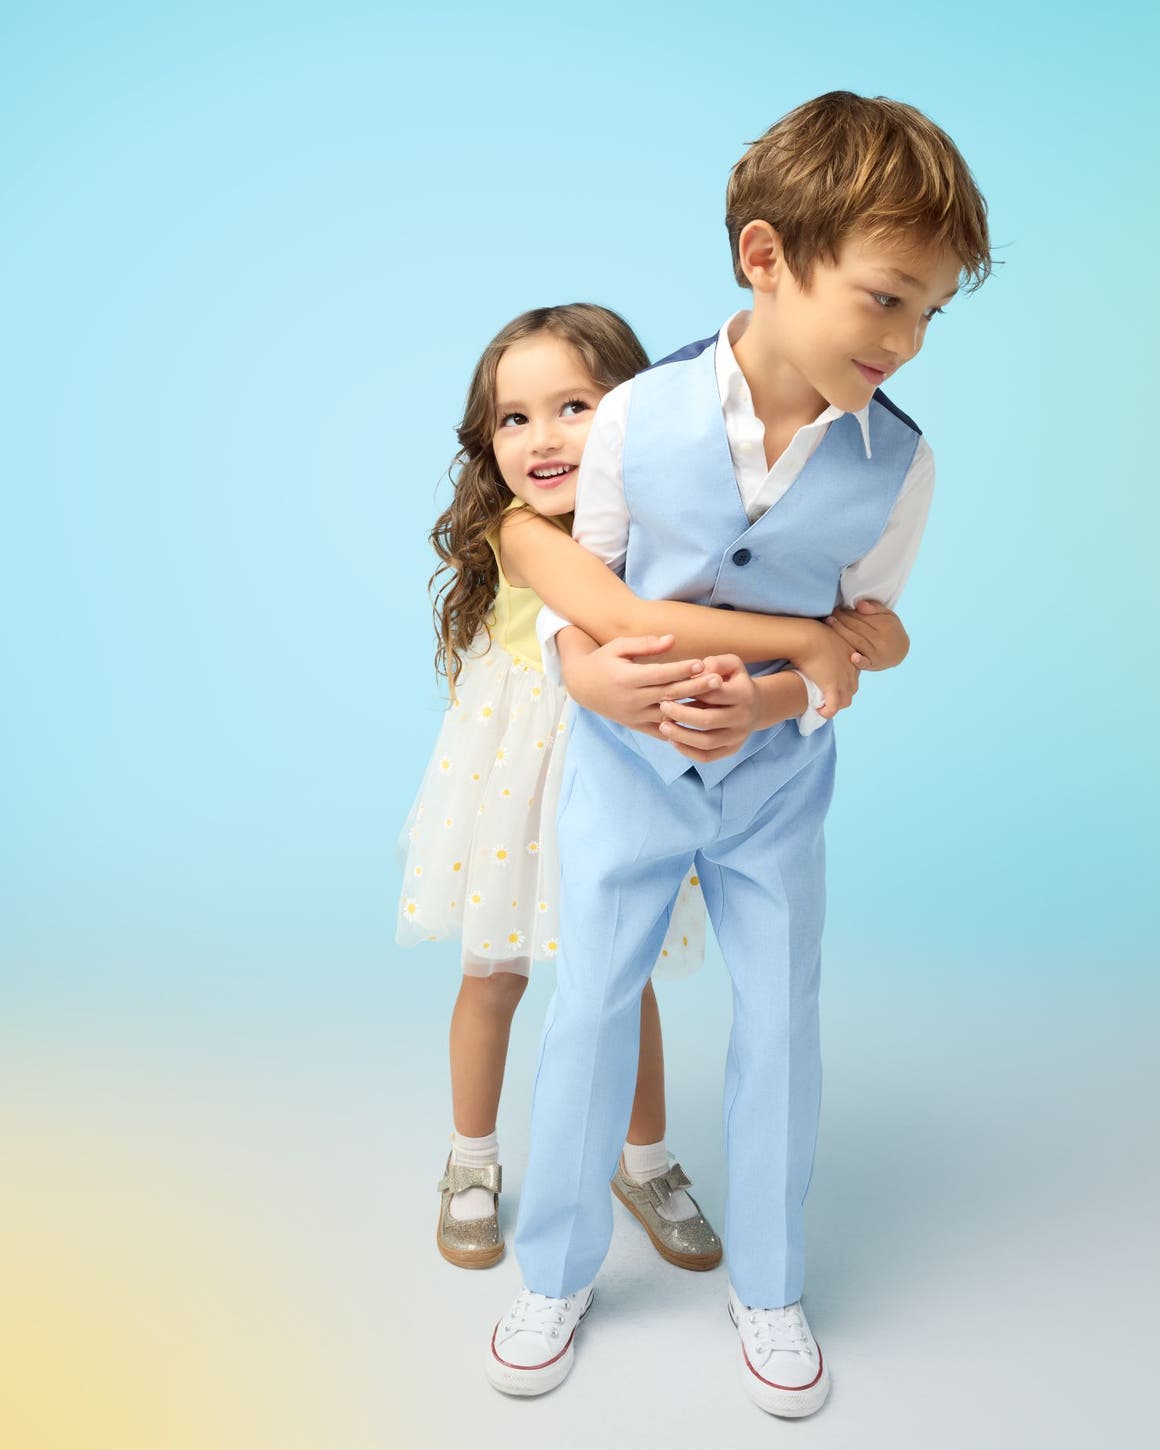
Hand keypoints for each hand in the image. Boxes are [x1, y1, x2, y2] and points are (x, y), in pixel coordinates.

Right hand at [563, 634, 724, 734]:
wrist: (581, 686)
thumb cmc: (603, 660)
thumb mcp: (618, 646)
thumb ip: (645, 644)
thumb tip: (672, 640)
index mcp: (627, 678)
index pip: (660, 674)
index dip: (681, 669)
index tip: (702, 663)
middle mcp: (631, 699)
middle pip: (669, 694)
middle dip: (695, 687)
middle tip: (718, 680)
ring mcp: (633, 715)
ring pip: (668, 714)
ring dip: (691, 708)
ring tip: (714, 701)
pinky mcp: (635, 725)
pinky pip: (660, 730)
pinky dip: (678, 728)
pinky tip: (697, 722)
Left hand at [657, 654, 760, 761]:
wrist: (756, 706)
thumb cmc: (734, 681)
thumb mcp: (730, 664)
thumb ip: (714, 663)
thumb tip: (698, 670)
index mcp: (743, 693)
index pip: (712, 694)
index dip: (689, 691)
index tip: (669, 689)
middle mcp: (743, 717)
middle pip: (708, 720)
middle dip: (681, 715)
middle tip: (662, 707)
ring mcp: (738, 736)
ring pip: (706, 742)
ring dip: (681, 736)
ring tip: (663, 727)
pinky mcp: (732, 750)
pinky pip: (707, 757)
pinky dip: (688, 752)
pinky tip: (674, 741)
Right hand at [788, 620, 859, 719]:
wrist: (806, 637)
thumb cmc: (811, 632)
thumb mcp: (826, 633)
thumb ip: (828, 640)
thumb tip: (820, 638)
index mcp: (852, 656)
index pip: (853, 674)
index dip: (843, 680)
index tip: (830, 680)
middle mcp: (851, 670)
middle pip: (852, 688)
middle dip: (841, 694)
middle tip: (827, 695)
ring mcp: (843, 680)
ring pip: (846, 700)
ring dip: (836, 705)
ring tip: (823, 705)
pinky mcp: (832, 688)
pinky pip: (833, 707)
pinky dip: (828, 712)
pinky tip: (820, 711)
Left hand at [825, 600, 908, 670]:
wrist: (900, 651)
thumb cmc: (890, 630)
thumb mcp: (888, 616)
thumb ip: (875, 608)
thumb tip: (859, 604)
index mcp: (886, 625)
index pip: (863, 617)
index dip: (848, 612)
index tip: (837, 607)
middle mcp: (882, 639)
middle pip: (857, 627)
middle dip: (841, 619)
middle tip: (829, 614)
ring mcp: (878, 653)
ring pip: (856, 641)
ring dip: (840, 632)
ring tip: (829, 622)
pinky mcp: (874, 664)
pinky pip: (866, 663)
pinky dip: (860, 661)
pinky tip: (853, 657)